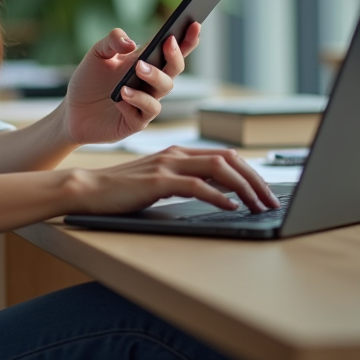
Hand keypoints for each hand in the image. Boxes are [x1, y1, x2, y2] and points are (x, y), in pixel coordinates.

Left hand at [60, 22, 201, 145]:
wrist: (71, 111)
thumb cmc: (88, 80)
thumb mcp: (97, 54)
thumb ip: (112, 41)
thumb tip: (131, 43)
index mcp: (145, 62)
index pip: (172, 50)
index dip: (187, 39)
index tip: (195, 24)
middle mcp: (150, 82)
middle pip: (174, 68)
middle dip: (175, 55)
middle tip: (167, 43)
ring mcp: (145, 102)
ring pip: (164, 89)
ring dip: (154, 77)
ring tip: (138, 69)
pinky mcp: (136, 121)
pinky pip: (146, 111)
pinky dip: (136, 100)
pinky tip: (121, 95)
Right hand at [67, 147, 280, 213]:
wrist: (88, 189)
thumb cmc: (122, 190)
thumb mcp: (160, 182)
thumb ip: (186, 181)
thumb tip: (221, 195)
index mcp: (178, 152)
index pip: (226, 155)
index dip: (251, 173)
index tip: (265, 192)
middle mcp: (176, 154)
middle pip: (229, 159)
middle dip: (256, 181)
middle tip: (271, 202)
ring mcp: (167, 165)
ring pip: (218, 169)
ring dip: (244, 189)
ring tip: (258, 206)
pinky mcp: (158, 181)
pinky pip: (196, 185)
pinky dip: (219, 196)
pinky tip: (231, 207)